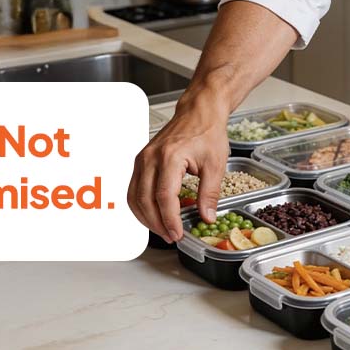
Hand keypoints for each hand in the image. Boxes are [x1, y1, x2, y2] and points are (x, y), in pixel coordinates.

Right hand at [128, 97, 230, 242]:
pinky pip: (134, 189)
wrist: (198, 112)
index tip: (177, 233)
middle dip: (157, 223)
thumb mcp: (216, 164)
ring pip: (134, 197)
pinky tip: (153, 215)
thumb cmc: (207, 132)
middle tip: (171, 237)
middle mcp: (151, 158)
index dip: (169, 219)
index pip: (164, 196)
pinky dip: (141, 206)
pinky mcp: (141, 161)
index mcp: (169, 157)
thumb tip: (207, 217)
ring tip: (163, 230)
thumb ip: (210, 193)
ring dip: (146, 218)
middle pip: (145, 200)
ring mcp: (143, 159)